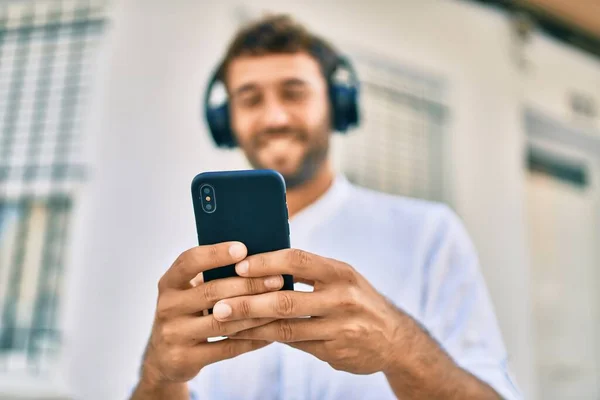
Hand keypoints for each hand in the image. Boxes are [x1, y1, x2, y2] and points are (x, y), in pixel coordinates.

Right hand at [141, 242, 283, 385]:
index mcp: (168, 283)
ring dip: (255, 312)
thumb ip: (212, 275)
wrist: (165, 357)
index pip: (189, 261)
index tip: (243, 249)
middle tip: (277, 280)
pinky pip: (227, 348)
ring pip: (223, 322)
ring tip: (280, 303)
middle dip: (248, 284)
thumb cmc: (189, 311)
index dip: (215, 254)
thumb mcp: (189, 291)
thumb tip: (257, 256)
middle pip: (212, 292)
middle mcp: (167, 307)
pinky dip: (253, 339)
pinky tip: (273, 331)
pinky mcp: (185, 359)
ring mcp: (174, 335)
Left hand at [213, 249, 406, 374]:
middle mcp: (342, 298)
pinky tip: (246, 335)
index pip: (298, 260)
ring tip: (224, 321)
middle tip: (218, 303)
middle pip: (286, 298)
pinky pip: (293, 343)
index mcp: (341, 272)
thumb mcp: (343, 278)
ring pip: (285, 326)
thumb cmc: (358, 300)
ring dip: (251, 324)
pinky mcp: (334, 351)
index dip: (266, 262)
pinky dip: (267, 338)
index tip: (238, 265)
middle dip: (248, 300)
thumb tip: (263, 263)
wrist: (394, 339)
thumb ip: (310, 273)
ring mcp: (339, 328)